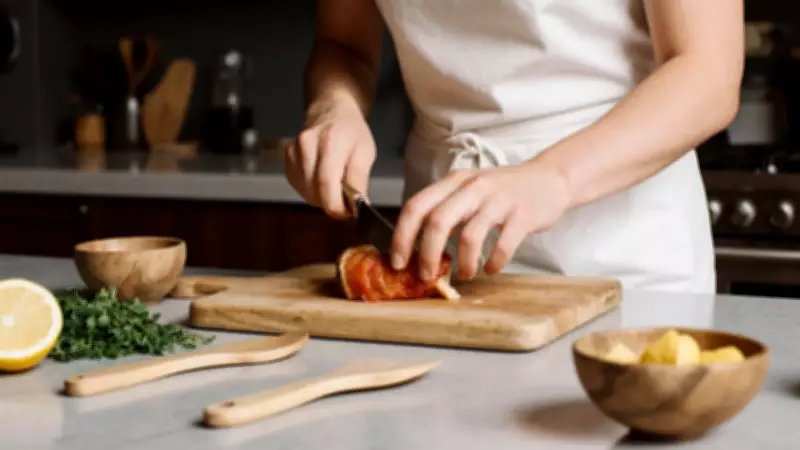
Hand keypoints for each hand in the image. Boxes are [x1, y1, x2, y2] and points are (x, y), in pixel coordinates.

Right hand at [286, 98, 376, 218]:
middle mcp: (306, 146)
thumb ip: (359, 180)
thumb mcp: (365, 153)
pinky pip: (299, 187)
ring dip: (322, 197)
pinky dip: (312, 190)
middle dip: (332, 202)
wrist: (330, 110)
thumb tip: (358, 207)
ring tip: (336, 185)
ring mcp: (293, 152)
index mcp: (330, 142)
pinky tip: (322, 179)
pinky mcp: (287, 159)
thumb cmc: (351, 131)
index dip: (336, 206)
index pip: (326, 183)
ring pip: (306, 193)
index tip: (348, 213)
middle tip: (346, 199)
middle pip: (314, 191)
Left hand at [390, 163, 572, 279]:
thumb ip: (445, 209)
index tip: (398, 262)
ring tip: (465, 274)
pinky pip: (502, 246)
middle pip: (437, 221)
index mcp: (454, 181)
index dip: (402, 236)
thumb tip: (415, 247)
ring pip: (469, 236)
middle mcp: (473, 186)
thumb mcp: (468, 189)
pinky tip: (491, 269)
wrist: (550, 179)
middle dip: (427, 255)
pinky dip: (493, 263)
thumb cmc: (503, 191)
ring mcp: (498, 200)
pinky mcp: (522, 215)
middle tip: (426, 276)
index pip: (416, 206)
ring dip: (463, 263)